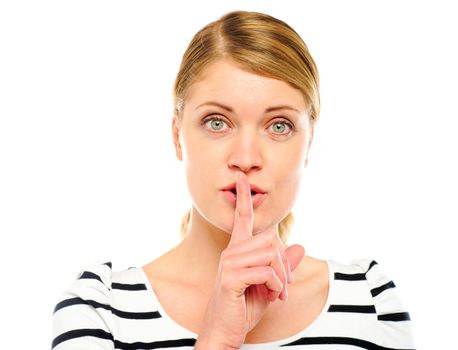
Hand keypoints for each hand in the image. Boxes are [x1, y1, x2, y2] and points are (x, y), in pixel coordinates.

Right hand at [196, 171, 304, 348]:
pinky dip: (276, 285)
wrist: (225, 331)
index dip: (243, 198)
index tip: (242, 178)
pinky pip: (266, 271)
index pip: (242, 218)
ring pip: (270, 253)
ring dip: (281, 276)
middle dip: (284, 261)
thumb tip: (298, 247)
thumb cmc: (243, 308)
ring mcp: (229, 264)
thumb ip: (282, 266)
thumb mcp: (269, 286)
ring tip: (278, 292)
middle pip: (269, 238)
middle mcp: (231, 252)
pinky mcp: (231, 278)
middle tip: (285, 284)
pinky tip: (272, 296)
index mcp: (238, 251)